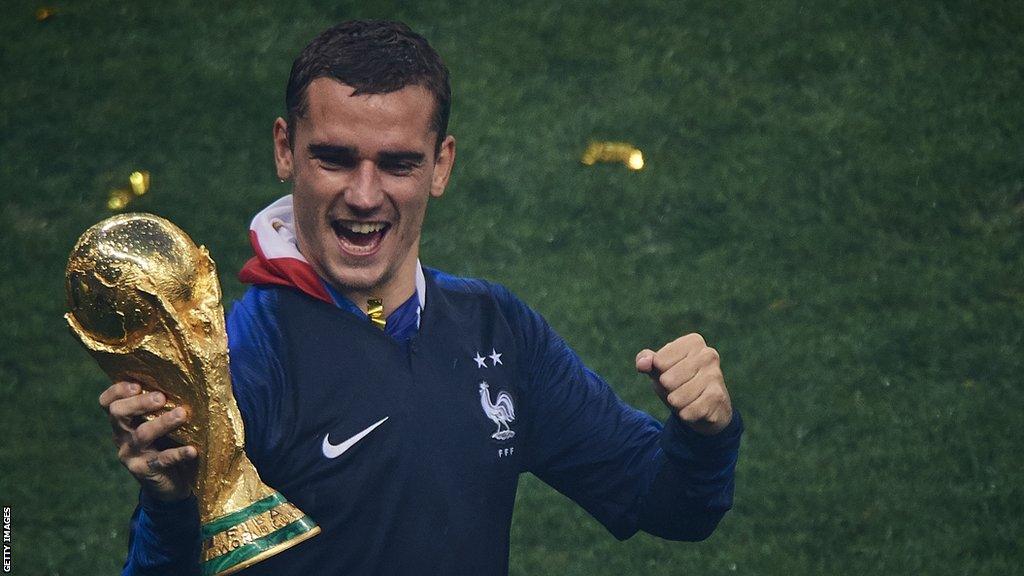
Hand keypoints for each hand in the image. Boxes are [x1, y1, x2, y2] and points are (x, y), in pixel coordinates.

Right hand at [99, 381, 197, 500]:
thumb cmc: (166, 444)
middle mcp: (122, 436)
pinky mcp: (146, 471)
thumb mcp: (157, 425)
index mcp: (123, 422)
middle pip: (118, 414)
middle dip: (139, 402)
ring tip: (182, 414)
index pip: (107, 403)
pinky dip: (178, 453)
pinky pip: (163, 460)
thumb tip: (184, 379)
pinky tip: (192, 450)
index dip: (116, 391)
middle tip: (161, 397)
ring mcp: (132, 454)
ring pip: (142, 434)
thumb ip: (160, 407)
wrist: (168, 485)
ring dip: (162, 423)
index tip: (137, 384)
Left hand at [636, 333, 732, 435]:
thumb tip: (642, 364)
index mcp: (693, 342)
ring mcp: (715, 375)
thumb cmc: (678, 383)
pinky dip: (685, 414)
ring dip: (676, 404)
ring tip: (686, 399)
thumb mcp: (659, 369)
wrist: (706, 408)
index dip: (659, 373)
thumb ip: (645, 360)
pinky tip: (694, 410)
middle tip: (678, 389)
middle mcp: (708, 354)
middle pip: (667, 380)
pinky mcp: (718, 397)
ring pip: (677, 398)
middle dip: (667, 390)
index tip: (671, 373)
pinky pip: (688, 411)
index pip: (659, 361)